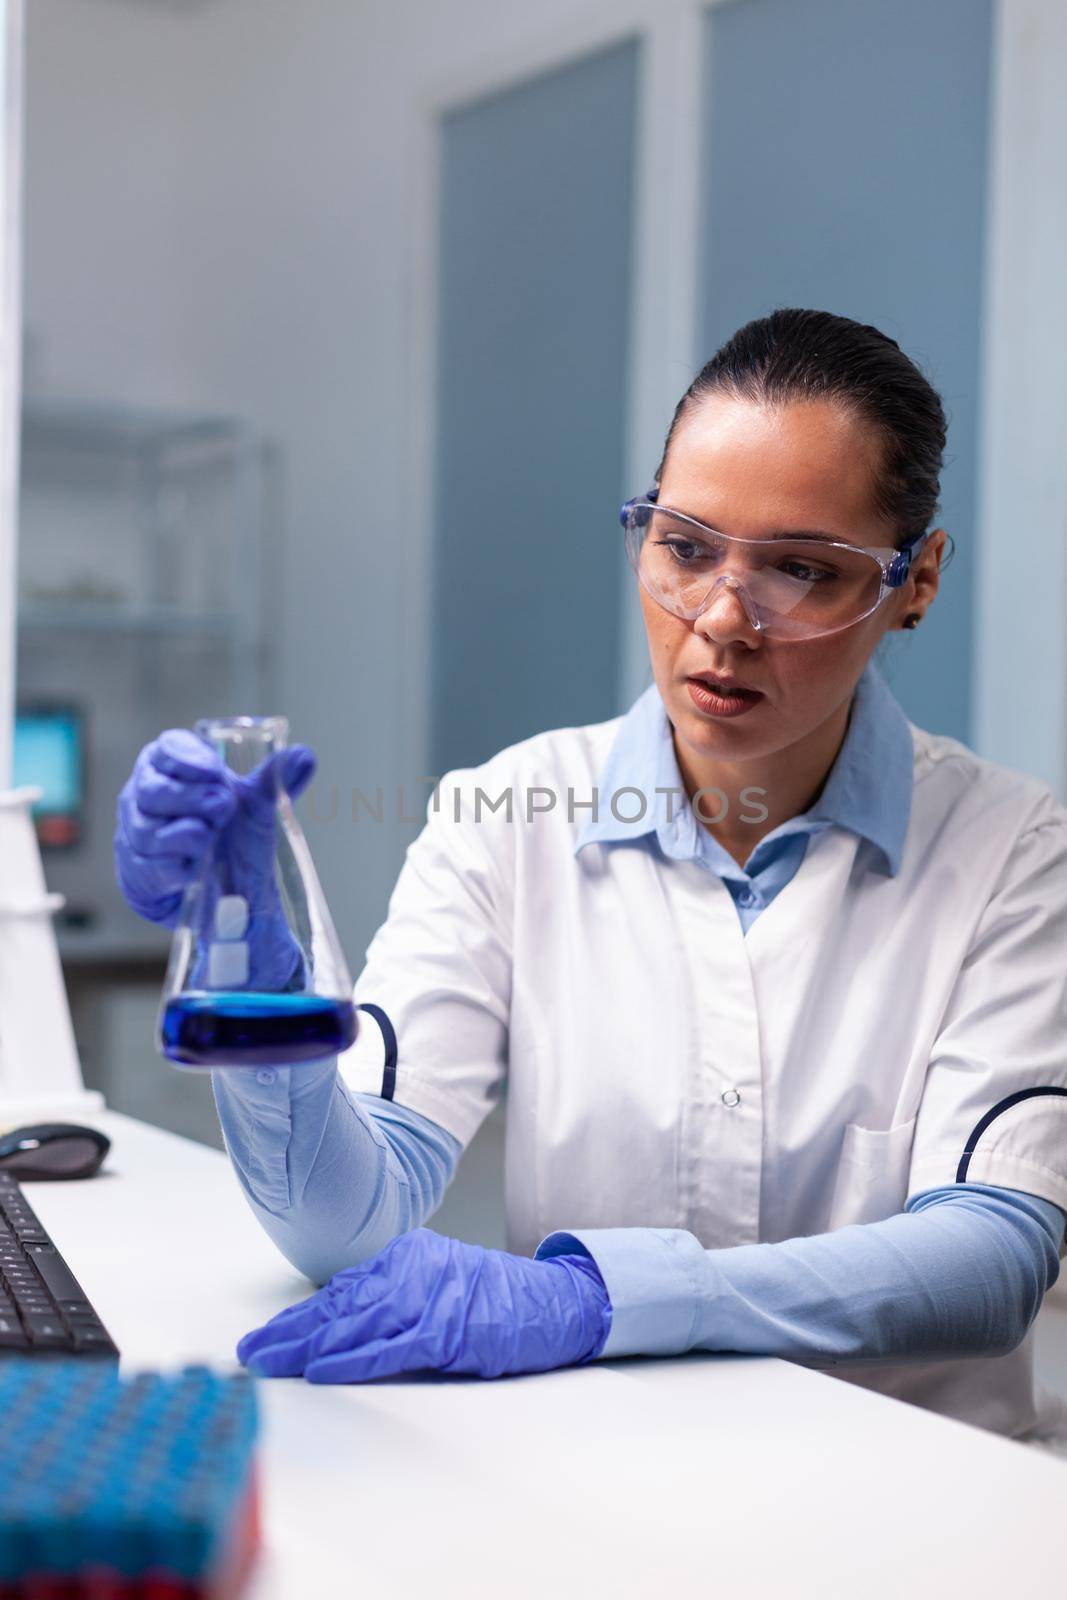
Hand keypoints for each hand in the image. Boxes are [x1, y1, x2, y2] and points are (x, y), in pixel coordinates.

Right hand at [114, 730, 315, 986]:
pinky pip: (150, 868)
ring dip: (184, 834)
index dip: (185, 756)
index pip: (165, 750)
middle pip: (152, 790)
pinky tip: (194, 866)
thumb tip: (305, 755)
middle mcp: (144, 799)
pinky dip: (175, 868)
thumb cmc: (228, 835)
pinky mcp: (139, 875)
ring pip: (148, 831)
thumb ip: (274, 781)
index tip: (214, 769)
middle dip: (190, 797)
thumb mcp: (253, 807)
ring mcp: (136, 837)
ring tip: (211, 837)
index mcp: (169, 770)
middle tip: (224, 805)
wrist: (217, 891)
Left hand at [236, 1229, 611, 1381]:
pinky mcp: (446, 1329)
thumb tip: (334, 1323)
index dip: (297, 1318)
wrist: (550, 1300)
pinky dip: (351, 1358)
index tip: (262, 1338)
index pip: (339, 1291)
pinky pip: (388, 1346)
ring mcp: (428, 1298)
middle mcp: (410, 1269)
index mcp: (404, 1256)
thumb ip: (389, 1297)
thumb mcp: (434, 1283)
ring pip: (354, 1324)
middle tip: (248, 1353)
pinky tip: (320, 1369)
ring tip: (268, 1363)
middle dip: (288, 1333)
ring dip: (305, 1347)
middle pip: (337, 1305)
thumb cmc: (491, 1299)